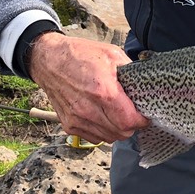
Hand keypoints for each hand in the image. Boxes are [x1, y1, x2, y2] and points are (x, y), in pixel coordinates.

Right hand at [28, 31, 148, 143]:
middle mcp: (88, 109)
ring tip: (117, 114)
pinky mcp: (69, 125)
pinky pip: (94, 137)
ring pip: (108, 138)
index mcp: (103, 91)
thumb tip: (145, 84)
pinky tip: (103, 117)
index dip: (142, 120)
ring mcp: (77, 119)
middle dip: (132, 125)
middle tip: (133, 113)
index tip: (145, 114)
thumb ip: (130, 71)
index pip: (129, 121)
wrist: (49, 60)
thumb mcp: (111, 54)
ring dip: (117, 130)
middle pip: (121, 133)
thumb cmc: (80, 55)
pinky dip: (103, 131)